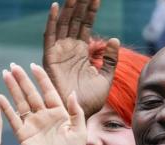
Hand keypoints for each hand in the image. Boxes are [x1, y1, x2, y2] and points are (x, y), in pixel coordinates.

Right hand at [0, 63, 86, 144]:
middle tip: (13, 65)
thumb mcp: (79, 132)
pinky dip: (6, 108)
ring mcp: (33, 125)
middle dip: (23, 80)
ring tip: (5, 74)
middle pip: (32, 94)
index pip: (49, 91)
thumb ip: (76, 112)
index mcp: (59, 113)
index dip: (41, 79)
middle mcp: (44, 116)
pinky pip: (13, 119)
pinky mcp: (23, 135)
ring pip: (21, 102)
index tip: (33, 66)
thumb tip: (72, 92)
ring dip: (13, 89)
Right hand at [43, 0, 118, 116]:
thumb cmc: (90, 101)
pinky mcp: (50, 59)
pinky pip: (49, 37)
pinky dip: (51, 22)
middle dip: (80, 5)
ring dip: (68, 9)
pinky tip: (55, 7)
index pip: (85, 26)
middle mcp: (69, 49)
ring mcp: (59, 53)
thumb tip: (114, 39)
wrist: (78, 114)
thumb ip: (110, 59)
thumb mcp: (105, 77)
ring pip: (63, 25)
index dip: (91, 12)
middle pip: (74, 21)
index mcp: (81, 52)